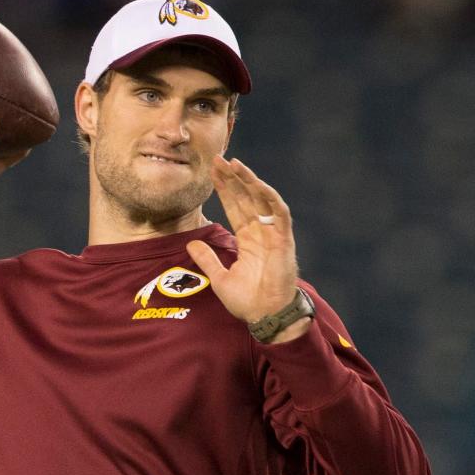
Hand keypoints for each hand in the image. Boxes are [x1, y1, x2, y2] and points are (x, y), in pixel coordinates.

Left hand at [186, 156, 309, 339]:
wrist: (266, 315)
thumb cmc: (248, 301)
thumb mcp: (219, 278)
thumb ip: (207, 259)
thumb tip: (190, 243)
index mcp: (247, 239)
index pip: (234, 206)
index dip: (224, 189)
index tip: (211, 171)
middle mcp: (260, 232)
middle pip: (246, 198)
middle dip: (232, 178)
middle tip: (218, 158)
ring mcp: (273, 234)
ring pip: (261, 199)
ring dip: (249, 181)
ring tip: (234, 164)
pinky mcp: (284, 239)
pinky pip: (279, 213)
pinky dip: (269, 197)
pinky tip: (257, 183)